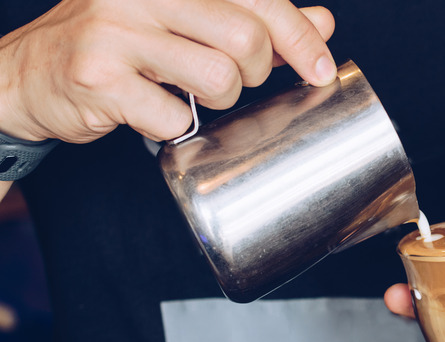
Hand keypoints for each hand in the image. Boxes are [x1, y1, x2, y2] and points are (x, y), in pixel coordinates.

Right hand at [0, 0, 335, 142]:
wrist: (31, 73)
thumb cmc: (119, 44)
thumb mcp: (188, 21)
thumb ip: (254, 20)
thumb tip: (321, 23)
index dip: (299, 35)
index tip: (321, 68)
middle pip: (246, 39)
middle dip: (254, 73)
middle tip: (232, 80)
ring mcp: (117, 31)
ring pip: (219, 79)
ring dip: (217, 101)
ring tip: (187, 93)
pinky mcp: (99, 77)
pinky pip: (175, 118)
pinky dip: (174, 127)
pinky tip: (152, 112)